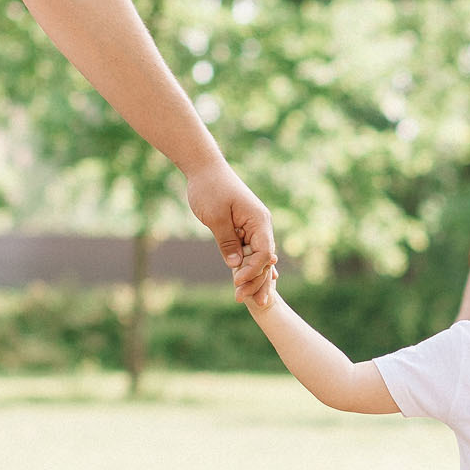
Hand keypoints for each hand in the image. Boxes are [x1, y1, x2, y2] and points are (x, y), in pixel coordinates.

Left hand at [184, 162, 275, 303]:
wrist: (204, 169)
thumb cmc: (210, 188)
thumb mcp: (216, 217)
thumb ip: (227, 242)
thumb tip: (235, 266)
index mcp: (259, 221)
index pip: (264, 254)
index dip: (253, 271)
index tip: (237, 283)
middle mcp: (261, 226)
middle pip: (264, 260)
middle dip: (255, 281)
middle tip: (242, 301)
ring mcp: (253, 228)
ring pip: (257, 259)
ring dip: (252, 278)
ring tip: (247, 300)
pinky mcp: (243, 229)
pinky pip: (249, 252)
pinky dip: (248, 268)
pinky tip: (248, 284)